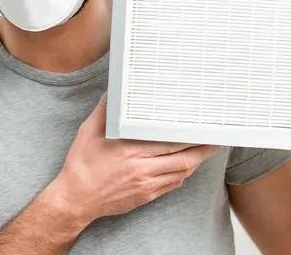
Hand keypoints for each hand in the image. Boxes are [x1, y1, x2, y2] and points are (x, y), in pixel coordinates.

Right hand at [51, 91, 221, 224]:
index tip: (199, 127)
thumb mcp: (88, 132)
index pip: (169, 142)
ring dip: (195, 162)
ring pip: (181, 173)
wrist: (76, 199)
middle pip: (183, 159)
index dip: (189, 136)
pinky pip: (172, 185)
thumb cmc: (81, 165)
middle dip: (202, 150)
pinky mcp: (146, 196)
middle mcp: (141, 169)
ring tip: (206, 152)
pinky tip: (186, 167)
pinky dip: (182, 175)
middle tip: (215, 140)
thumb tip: (112, 92)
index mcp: (130, 150)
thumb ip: (104, 111)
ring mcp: (146, 185)